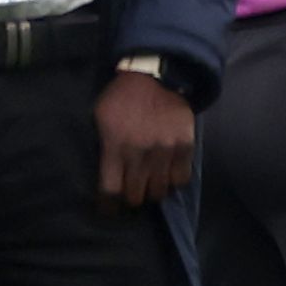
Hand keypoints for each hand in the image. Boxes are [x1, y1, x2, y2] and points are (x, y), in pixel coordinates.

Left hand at [93, 68, 196, 210]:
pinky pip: (181, 179)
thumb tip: (108, 173)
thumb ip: (105, 147)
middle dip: (131, 198)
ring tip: (151, 184)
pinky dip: (174, 181)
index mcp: (114, 147)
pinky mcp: (184, 147)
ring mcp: (164, 151)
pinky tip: (168, 174)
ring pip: (159, 191)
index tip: (109, 209)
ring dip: (153, 191)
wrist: (156, 76)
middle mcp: (139, 154)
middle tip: (132, 193)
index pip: (110, 191)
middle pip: (135, 196)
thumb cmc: (122, 97)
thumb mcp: (101, 119)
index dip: (108, 206)